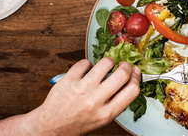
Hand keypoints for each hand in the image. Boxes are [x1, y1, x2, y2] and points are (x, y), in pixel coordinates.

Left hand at [26, 58, 140, 135]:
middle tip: (122, 66)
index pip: (132, 90)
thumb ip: (115, 103)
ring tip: (104, 67)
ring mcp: (82, 89)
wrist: (51, 126)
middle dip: (126, 66)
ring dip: (108, 62)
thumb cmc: (76, 123)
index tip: (135, 72)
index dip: (137, 78)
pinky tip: (85, 71)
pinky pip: (86, 62)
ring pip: (106, 63)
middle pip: (122, 74)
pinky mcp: (69, 80)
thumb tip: (128, 81)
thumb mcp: (101, 119)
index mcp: (106, 113)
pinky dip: (87, 65)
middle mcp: (95, 101)